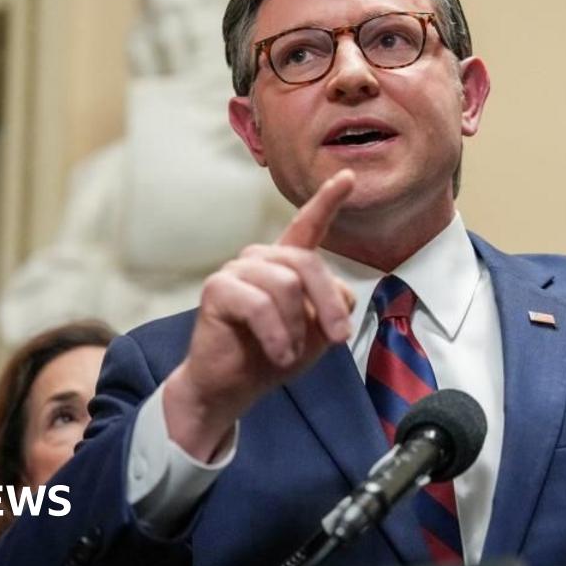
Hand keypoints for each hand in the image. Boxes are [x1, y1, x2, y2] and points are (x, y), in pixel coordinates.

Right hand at [162, 170, 356, 459]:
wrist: (231, 388)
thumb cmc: (273, 356)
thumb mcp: (316, 332)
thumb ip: (332, 305)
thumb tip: (338, 295)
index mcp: (285, 263)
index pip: (308, 225)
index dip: (328, 201)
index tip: (348, 177)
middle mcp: (260, 259)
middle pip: (308, 263)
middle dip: (328, 304)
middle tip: (337, 338)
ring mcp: (237, 270)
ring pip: (286, 284)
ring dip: (296, 327)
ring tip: (288, 353)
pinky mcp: (217, 289)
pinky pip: (259, 305)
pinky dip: (276, 335)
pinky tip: (278, 354)